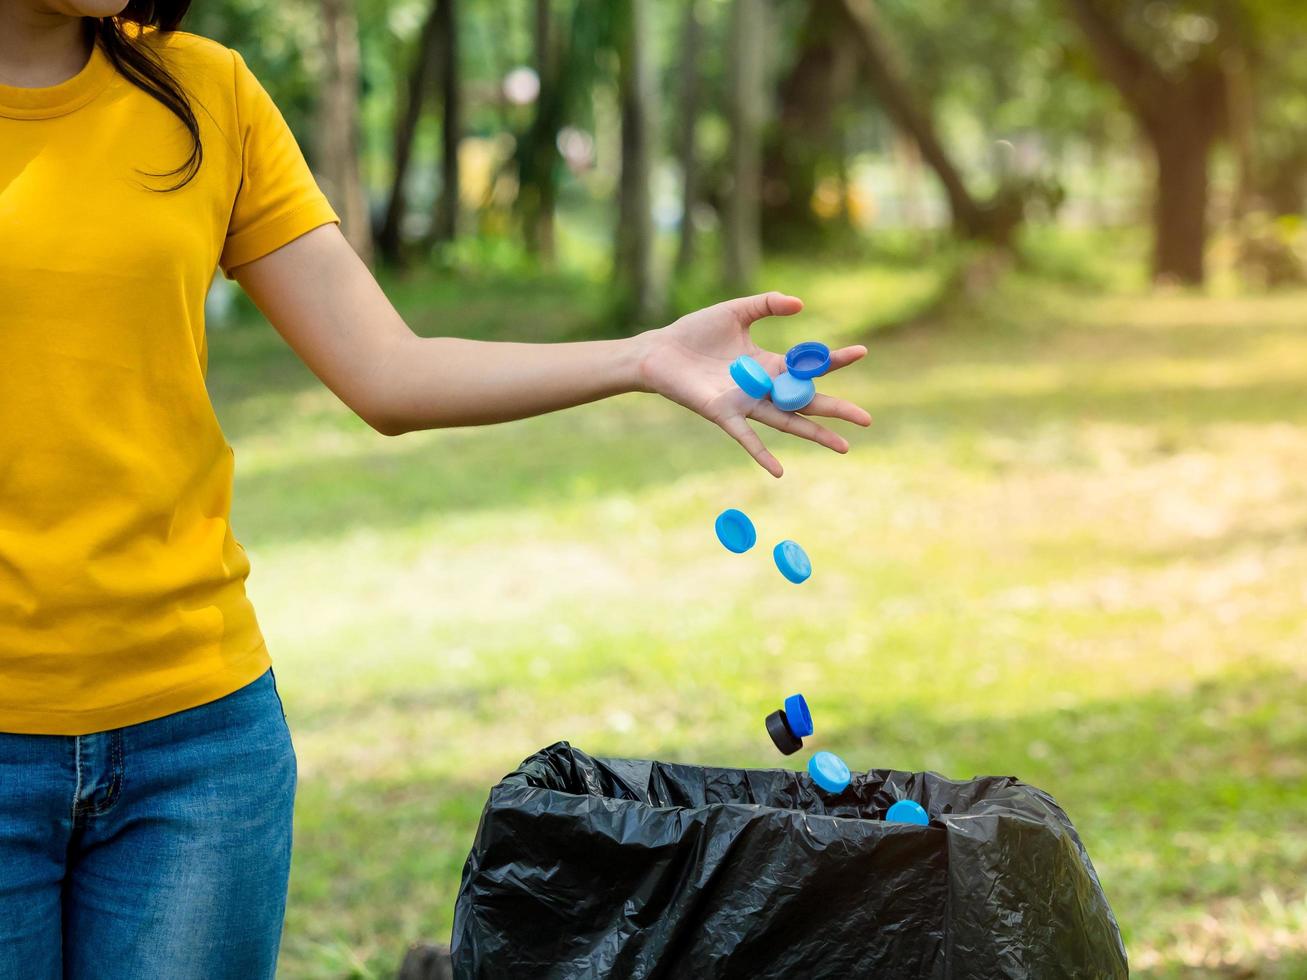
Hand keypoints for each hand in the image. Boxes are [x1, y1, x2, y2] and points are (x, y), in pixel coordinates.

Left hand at [636, 292, 871, 476]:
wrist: (659, 351)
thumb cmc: (695, 332)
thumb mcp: (736, 311)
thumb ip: (767, 304)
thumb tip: (800, 304)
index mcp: (768, 364)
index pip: (809, 366)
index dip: (834, 360)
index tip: (861, 352)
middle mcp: (762, 388)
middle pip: (807, 402)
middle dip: (837, 410)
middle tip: (867, 420)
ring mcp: (745, 403)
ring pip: (786, 422)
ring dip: (814, 435)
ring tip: (844, 447)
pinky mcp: (723, 413)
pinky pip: (745, 437)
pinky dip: (761, 453)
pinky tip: (779, 472)